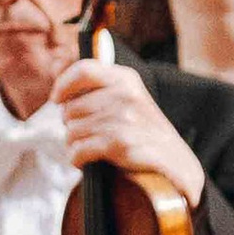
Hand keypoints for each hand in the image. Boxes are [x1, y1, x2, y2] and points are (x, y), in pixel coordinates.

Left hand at [54, 56, 206, 207]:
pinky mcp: (121, 144)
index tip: (56, 99)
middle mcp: (126, 95)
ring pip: (72, 131)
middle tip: (86, 135)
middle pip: (71, 107)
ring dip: (75, 145)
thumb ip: (98, 90)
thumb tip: (56, 82)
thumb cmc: (144, 133)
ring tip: (90, 149)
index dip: (63, 85)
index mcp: (126, 79)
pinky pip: (79, 150)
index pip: (84, 70)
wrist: (177, 164)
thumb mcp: (128, 101)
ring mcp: (124, 119)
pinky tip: (87, 162)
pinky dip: (78, 159)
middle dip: (71, 125)